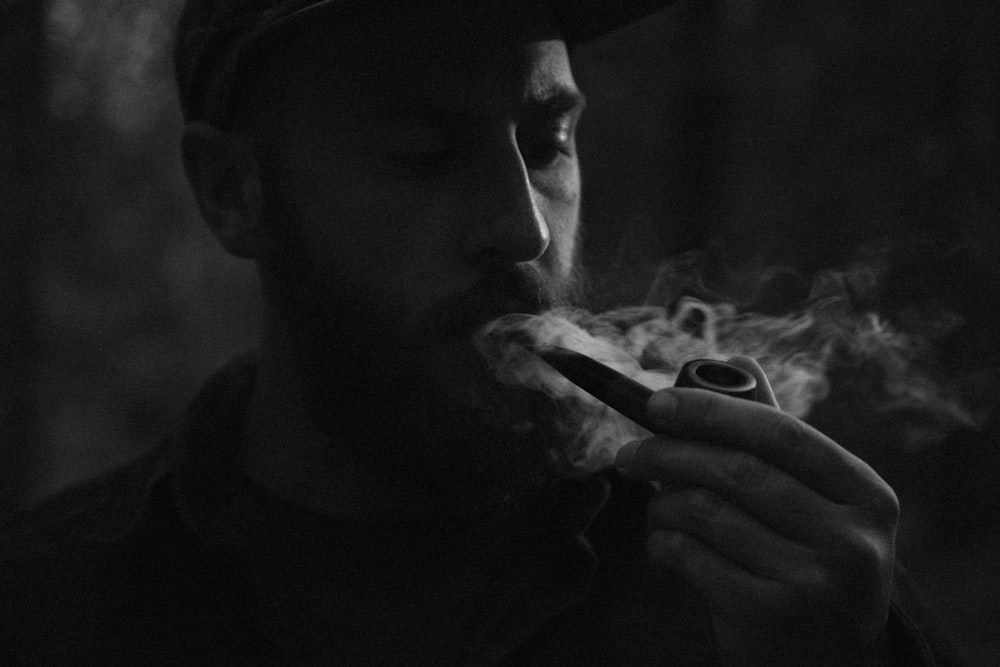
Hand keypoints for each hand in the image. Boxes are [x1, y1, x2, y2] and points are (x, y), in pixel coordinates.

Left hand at [614, 357, 897, 665]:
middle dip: (666, 453)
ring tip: (655, 508)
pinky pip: (689, 556)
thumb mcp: (820, 507)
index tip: (656, 403)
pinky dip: (662, 545)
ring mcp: (813, 581)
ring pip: (704, 511)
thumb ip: (780, 443)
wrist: (828, 665)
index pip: (780, 432)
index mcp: (866, 494)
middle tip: (628, 455)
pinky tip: (665, 549)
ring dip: (660, 504)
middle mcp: (850, 538)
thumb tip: (736, 364)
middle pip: (735, 470)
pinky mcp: (769, 615)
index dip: (711, 411)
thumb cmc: (812, 565)